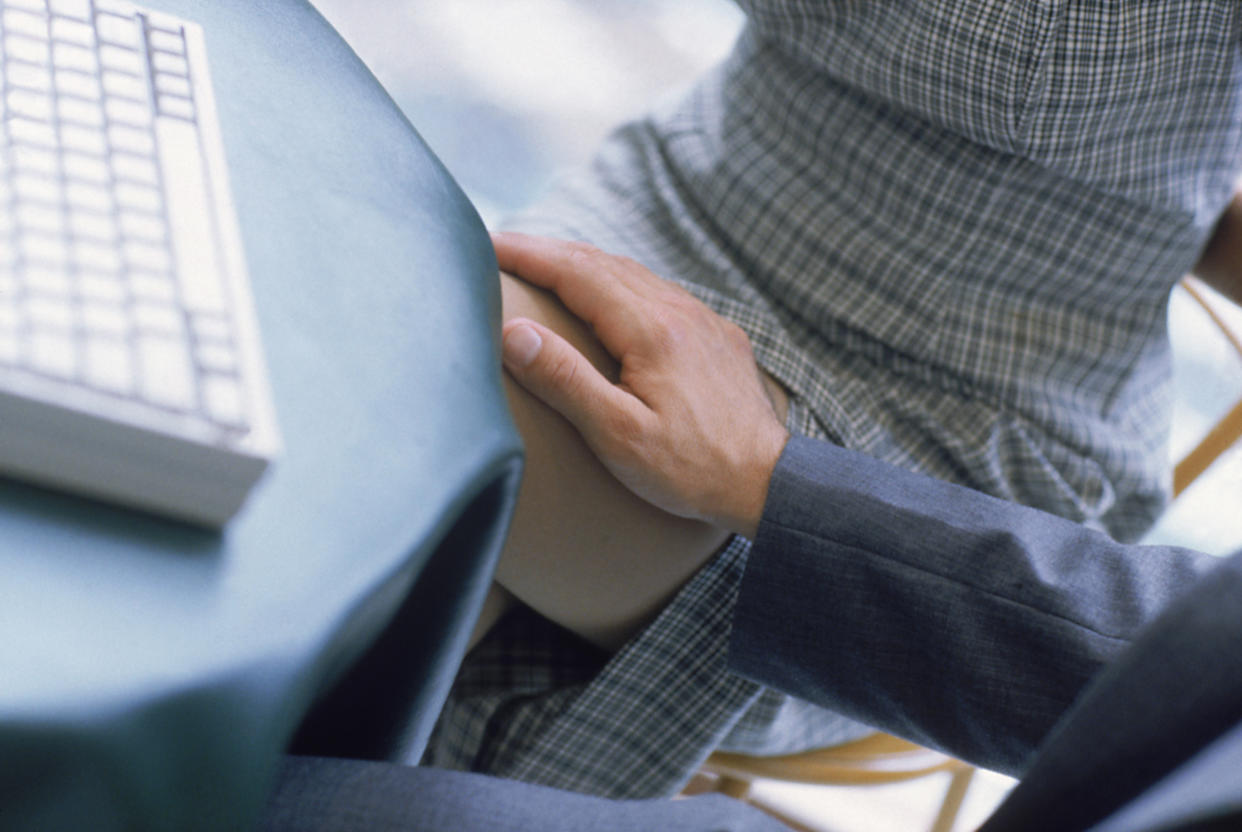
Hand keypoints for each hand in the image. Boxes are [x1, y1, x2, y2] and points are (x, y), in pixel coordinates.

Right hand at [494, 232, 788, 537]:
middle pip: (603, 262)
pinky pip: (659, 293)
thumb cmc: (691, 469)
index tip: (488, 243)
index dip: (528, 253)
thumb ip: (566, 380)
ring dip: (584, 264)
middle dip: (549, 251)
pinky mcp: (716, 336)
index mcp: (652, 329)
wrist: (769, 483)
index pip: (576, 271)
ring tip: (545, 267)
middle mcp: (680, 311)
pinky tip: (608, 300)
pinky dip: (619, 284)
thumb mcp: (618, 434)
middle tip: (505, 249)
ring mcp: (703, 320)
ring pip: (633, 274)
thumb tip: (514, 332)